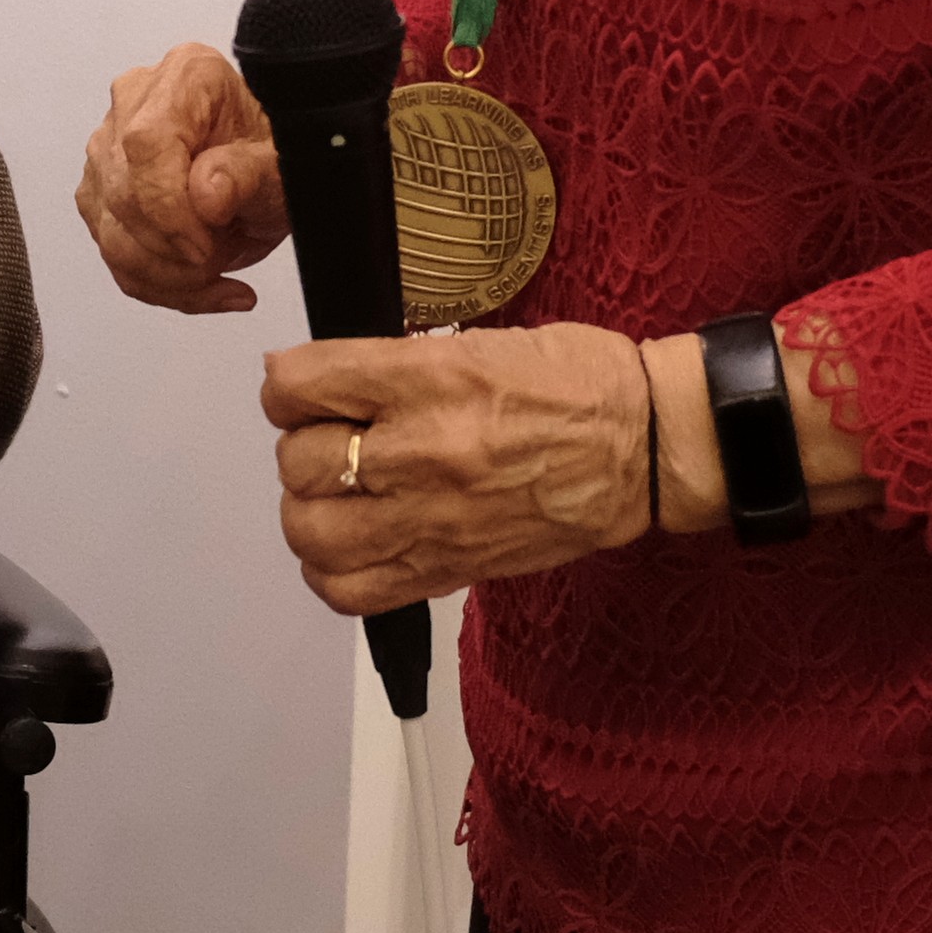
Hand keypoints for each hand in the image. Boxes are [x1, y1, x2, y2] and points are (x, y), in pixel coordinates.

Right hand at [76, 42, 288, 314]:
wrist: (269, 169)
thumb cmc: (277, 153)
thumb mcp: (284, 167)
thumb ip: (250, 176)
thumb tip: (206, 195)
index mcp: (185, 77)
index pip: (145, 144)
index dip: (167, 208)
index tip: (204, 248)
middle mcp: (136, 105)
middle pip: (122, 195)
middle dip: (174, 250)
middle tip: (224, 256)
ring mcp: (110, 150)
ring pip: (113, 235)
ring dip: (170, 275)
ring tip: (220, 269)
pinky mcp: (101, 193)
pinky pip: (116, 256)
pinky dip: (162, 285)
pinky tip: (204, 285)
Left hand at [257, 327, 661, 614]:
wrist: (645, 450)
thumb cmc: (578, 386)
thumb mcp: (480, 340)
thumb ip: (395, 363)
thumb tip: (324, 379)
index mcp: (431, 380)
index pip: (300, 385)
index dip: (286, 384)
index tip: (300, 389)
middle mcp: (422, 453)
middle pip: (299, 462)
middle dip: (304, 446)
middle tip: (332, 439)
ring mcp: (432, 519)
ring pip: (311, 532)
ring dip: (310, 510)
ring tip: (337, 494)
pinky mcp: (448, 570)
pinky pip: (351, 591)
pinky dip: (332, 572)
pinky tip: (353, 543)